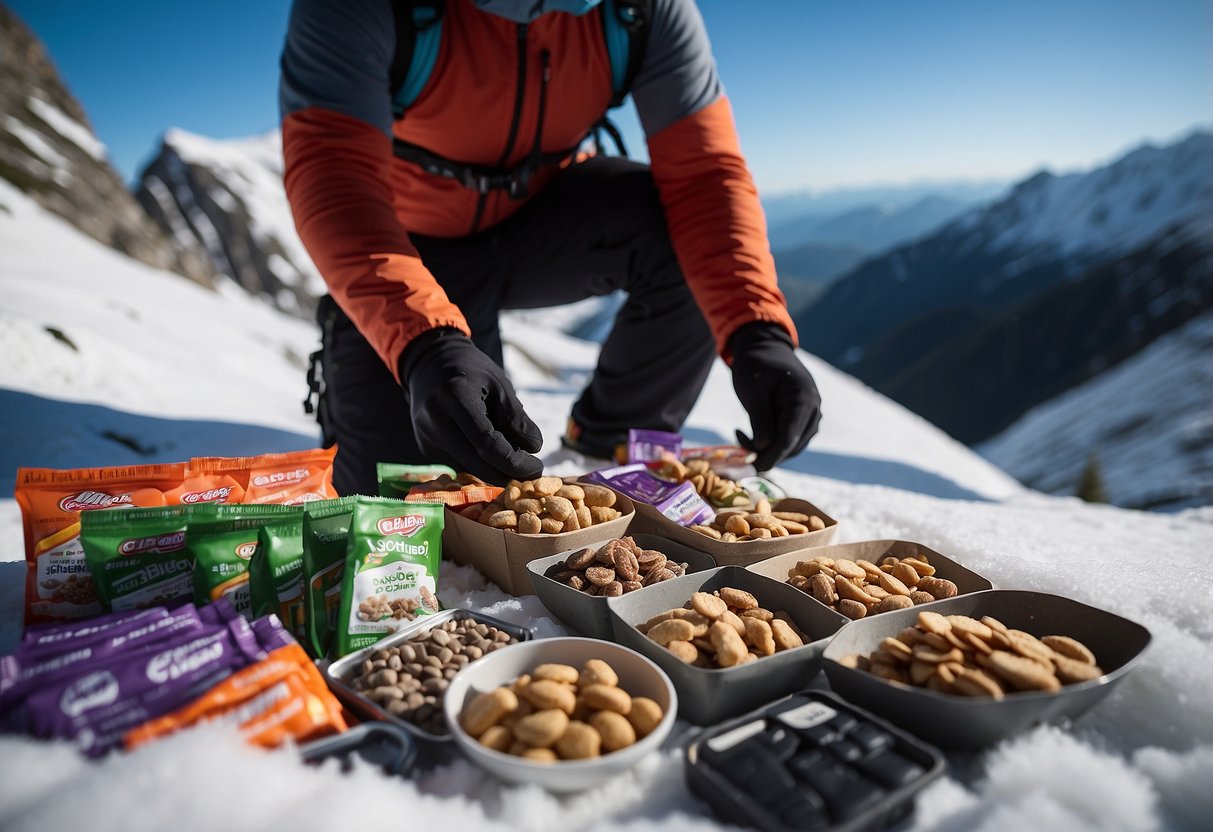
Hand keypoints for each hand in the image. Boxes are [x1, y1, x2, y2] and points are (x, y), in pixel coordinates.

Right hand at [399, 328, 543, 482]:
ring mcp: (426, 437)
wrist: (430, 364)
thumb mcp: (499, 385)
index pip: (487, 444)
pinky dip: (479, 463)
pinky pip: (459, 464)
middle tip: (532, 471)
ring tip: (512, 451)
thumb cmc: (471, 370)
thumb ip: (516, 417)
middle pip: (477, 464)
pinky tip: (491, 448)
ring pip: (469, 469)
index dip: (515, 462)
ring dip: (495, 469)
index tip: (537, 468)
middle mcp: (435, 421)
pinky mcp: (425, 447)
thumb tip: (535, 449)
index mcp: (454, 398)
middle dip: (508, 473)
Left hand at [729, 322, 821, 471]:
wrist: (763, 348)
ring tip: (741, 437)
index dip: (771, 456)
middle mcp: (813, 409)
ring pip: (791, 446)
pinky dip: (769, 443)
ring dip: (767, 449)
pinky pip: (788, 439)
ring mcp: (809, 415)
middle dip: (766, 454)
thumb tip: (764, 448)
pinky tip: (748, 435)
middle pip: (792, 445)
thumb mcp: (753, 390)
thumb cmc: (756, 365)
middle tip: (738, 448)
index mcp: (804, 398)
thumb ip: (760, 419)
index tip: (752, 467)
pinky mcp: (801, 419)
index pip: (790, 437)